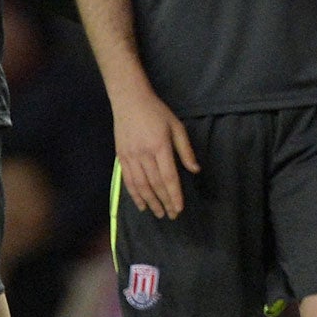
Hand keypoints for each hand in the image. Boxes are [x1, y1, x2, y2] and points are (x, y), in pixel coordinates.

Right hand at [111, 83, 198, 219]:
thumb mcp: (176, 126)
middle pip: (154, 184)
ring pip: (140, 185)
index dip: (174, 194)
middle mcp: (144, 154)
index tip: (179, 208)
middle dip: (164, 202)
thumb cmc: (156, 112)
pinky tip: (140, 204)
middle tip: (171, 215)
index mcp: (159, 146)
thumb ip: (185, 149)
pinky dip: (134, 194)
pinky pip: (128, 180)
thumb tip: (195, 170)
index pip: (168, 177)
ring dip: (150, 202)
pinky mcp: (121, 157)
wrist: (129, 100)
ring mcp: (130, 156)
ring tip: (158, 213)